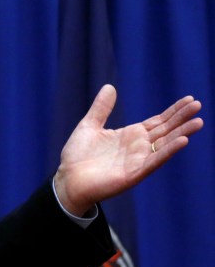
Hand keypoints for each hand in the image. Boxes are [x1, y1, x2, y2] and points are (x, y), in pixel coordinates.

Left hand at [54, 84, 202, 215]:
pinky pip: (154, 161)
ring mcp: (138, 161)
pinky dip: (168, 152)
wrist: (67, 179)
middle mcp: (138, 147)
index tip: (190, 100)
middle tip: (198, 106)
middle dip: (182, 118)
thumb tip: (109, 86)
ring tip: (198, 122)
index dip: (173, 111)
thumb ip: (101, 108)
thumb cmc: (77, 156)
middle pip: (165, 130)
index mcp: (130, 135)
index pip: (158, 121)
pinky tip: (182, 141)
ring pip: (164, 145)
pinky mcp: (133, 174)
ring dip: (181, 134)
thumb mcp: (89, 126)